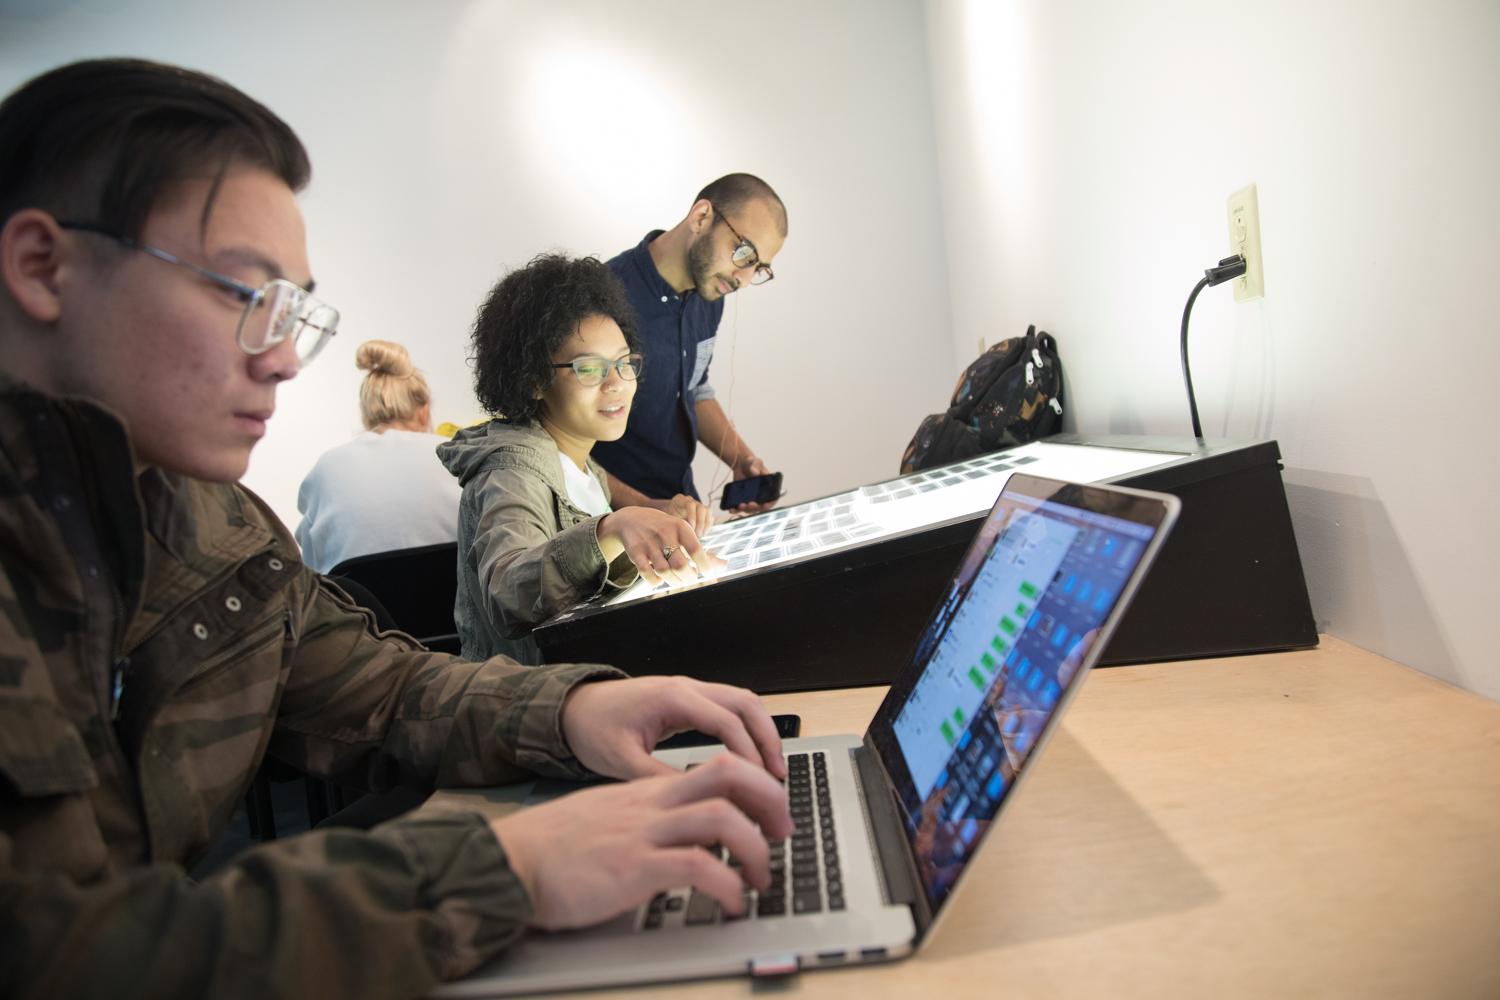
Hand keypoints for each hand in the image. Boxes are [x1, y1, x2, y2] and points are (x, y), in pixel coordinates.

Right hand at [491, 754, 793, 930]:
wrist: (508, 862)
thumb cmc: (553, 850)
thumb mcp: (607, 820)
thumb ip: (645, 820)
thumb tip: (683, 836)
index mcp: (646, 793)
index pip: (716, 767)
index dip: (756, 784)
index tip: (771, 812)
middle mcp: (650, 805)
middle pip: (729, 776)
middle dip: (770, 801)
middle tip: (783, 834)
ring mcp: (642, 834)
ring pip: (721, 818)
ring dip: (756, 848)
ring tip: (762, 878)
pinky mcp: (633, 868)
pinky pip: (697, 868)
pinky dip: (728, 885)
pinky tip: (732, 902)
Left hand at [562, 675, 788, 780]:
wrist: (572, 708)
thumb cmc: (592, 730)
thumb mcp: (620, 761)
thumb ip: (659, 779)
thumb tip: (696, 800)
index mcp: (671, 698)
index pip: (726, 721)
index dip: (749, 753)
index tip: (761, 783)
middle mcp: (686, 687)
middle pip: (745, 703)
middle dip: (768, 739)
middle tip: (779, 777)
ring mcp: (690, 690)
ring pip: (742, 702)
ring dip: (762, 732)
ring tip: (773, 771)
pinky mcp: (688, 699)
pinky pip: (729, 708)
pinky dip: (747, 729)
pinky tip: (751, 758)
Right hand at [597, 507, 713, 586]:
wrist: (630, 519)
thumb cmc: (664, 529)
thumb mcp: (682, 532)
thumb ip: (702, 551)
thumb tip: (724, 566)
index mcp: (680, 527)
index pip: (696, 549)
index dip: (705, 566)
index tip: (706, 573)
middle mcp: (665, 533)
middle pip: (681, 565)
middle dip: (689, 578)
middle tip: (690, 579)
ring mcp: (649, 543)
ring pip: (664, 571)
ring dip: (674, 582)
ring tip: (678, 581)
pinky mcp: (635, 552)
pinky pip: (646, 573)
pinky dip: (656, 581)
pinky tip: (660, 580)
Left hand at [664, 493, 714, 537]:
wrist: (669, 522)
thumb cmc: (667, 521)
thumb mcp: (668, 521)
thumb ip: (673, 524)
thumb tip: (679, 534)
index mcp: (680, 500)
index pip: (690, 504)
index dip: (692, 515)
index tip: (691, 527)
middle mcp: (691, 501)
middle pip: (701, 507)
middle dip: (700, 522)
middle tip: (697, 534)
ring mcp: (698, 506)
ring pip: (707, 511)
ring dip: (705, 524)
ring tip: (700, 535)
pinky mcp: (704, 513)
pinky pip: (710, 517)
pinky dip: (708, 526)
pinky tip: (703, 534)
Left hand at [728, 456, 779, 513]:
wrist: (740, 465)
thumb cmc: (752, 463)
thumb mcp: (755, 462)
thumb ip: (756, 466)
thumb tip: (755, 472)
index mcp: (768, 488)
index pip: (772, 499)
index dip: (770, 503)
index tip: (765, 504)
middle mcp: (760, 495)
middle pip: (760, 506)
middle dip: (755, 507)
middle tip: (751, 504)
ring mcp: (751, 498)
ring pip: (750, 509)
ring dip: (746, 509)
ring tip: (740, 505)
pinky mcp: (742, 499)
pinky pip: (740, 507)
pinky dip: (736, 509)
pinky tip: (732, 509)